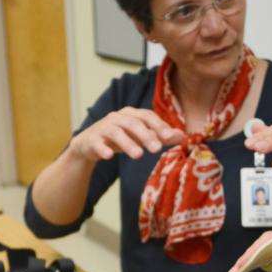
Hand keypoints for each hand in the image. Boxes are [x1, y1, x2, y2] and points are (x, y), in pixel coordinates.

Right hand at [69, 107, 184, 162]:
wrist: (89, 144)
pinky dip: (103, 149)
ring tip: (138, 155)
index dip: (159, 125)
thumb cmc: (119, 138)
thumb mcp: (140, 136)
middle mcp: (117, 118)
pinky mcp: (91, 140)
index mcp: (131, 114)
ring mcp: (103, 128)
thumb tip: (182, 136)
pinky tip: (109, 156)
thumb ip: (159, 136)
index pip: (147, 116)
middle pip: (133, 123)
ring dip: (127, 143)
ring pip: (115, 132)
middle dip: (146, 135)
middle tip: (157, 149)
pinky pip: (97, 143)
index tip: (171, 137)